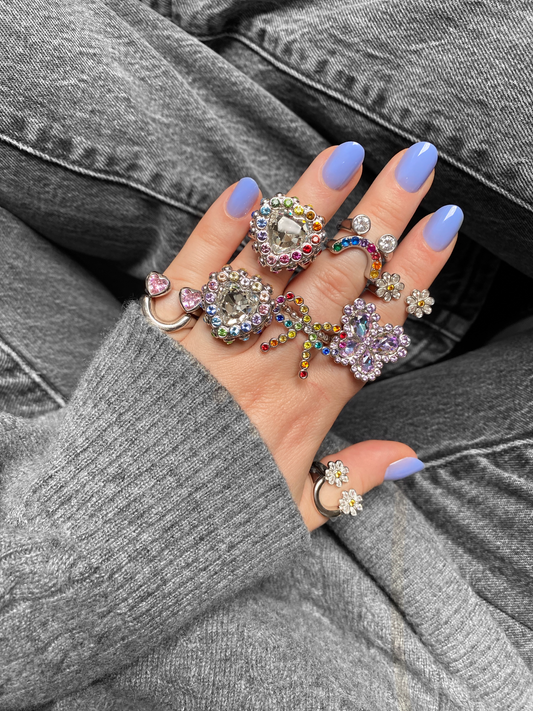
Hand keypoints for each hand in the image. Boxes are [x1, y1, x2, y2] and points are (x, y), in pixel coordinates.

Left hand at [152, 143, 458, 529]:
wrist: (118, 532)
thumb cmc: (208, 521)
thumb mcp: (291, 516)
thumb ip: (351, 483)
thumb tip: (411, 457)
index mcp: (306, 411)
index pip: (373, 327)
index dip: (412, 275)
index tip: (442, 225)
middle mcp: (266, 370)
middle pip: (334, 284)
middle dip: (380, 222)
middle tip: (416, 166)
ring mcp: (213, 347)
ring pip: (271, 268)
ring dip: (309, 209)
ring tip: (346, 158)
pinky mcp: (159, 335)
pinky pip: (192, 274)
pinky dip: (218, 232)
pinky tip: (247, 190)